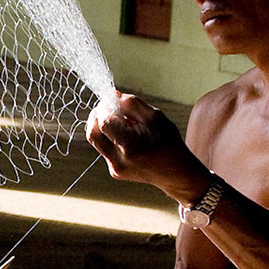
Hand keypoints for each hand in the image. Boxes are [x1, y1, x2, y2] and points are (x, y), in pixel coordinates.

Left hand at [87, 93, 208, 203]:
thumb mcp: (156, 118)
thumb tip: (111, 96)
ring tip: (117, 118)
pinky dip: (110, 136)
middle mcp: (119, 161)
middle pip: (93, 132)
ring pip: (95, 140)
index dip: (105, 106)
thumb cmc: (168, 142)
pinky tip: (125, 134)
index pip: (105, 122)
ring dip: (101, 124)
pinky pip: (104, 148)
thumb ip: (132, 104)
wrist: (175, 173)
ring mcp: (115, 168)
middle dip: (98, 114)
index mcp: (131, 146)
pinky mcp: (115, 171)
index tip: (112, 97)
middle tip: (109, 105)